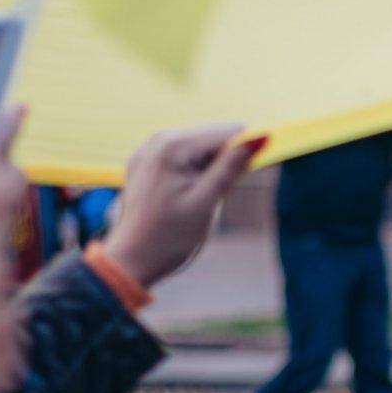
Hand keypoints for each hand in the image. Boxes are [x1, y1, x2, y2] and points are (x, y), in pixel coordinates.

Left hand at [99, 124, 264, 288]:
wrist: (131, 261)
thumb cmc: (169, 237)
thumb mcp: (206, 203)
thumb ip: (231, 168)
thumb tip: (260, 137)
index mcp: (171, 146)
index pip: (227, 131)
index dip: (244, 153)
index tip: (244, 180)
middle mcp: (156, 139)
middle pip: (211, 136)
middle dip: (223, 163)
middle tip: (212, 197)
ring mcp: (147, 149)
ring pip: (197, 147)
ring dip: (208, 169)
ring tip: (195, 199)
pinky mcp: (144, 161)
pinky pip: (180, 157)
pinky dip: (191, 172)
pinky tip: (184, 196)